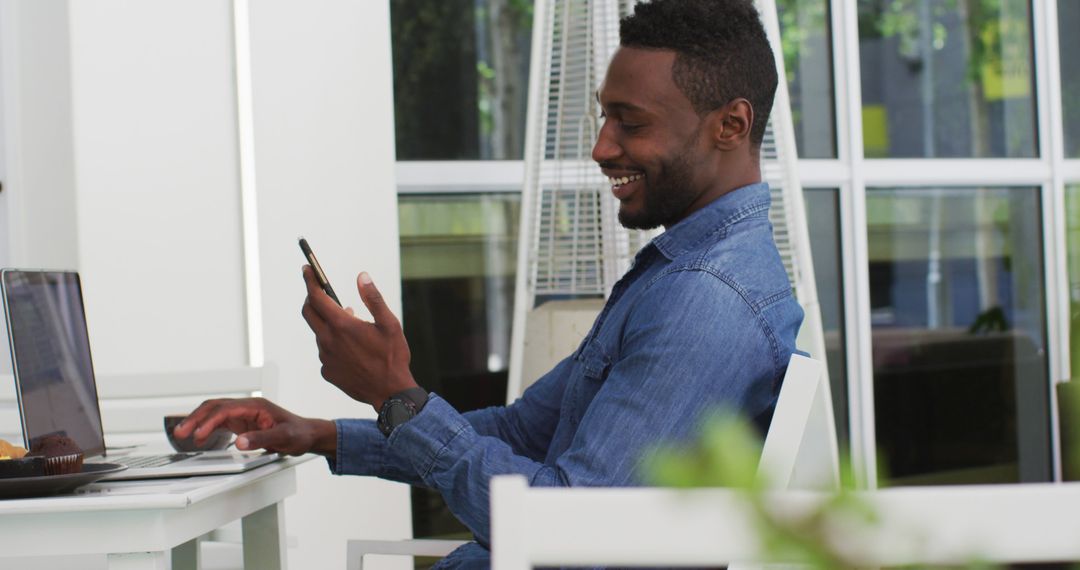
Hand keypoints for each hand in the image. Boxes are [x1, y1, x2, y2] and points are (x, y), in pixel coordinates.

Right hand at [172, 397, 336, 457]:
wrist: (306, 434)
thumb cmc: (298, 433)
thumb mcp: (283, 437)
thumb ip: (261, 439)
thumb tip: (240, 443)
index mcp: (255, 406)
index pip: (225, 409)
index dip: (209, 421)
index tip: (199, 434)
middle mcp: (247, 407)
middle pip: (215, 407)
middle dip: (196, 418)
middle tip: (181, 431)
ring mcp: (243, 414)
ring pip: (214, 413)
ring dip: (198, 421)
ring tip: (182, 433)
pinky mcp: (242, 423)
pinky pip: (219, 422)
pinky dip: (207, 427)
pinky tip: (199, 437)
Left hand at [301, 266, 417, 409]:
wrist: (390, 393)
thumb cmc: (393, 357)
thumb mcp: (389, 323)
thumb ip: (373, 298)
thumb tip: (362, 277)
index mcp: (343, 326)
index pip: (317, 297)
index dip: (310, 281)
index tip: (307, 270)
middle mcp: (329, 340)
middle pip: (309, 313)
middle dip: (312, 298)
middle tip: (321, 292)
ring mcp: (326, 358)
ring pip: (319, 334)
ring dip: (328, 325)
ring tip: (349, 326)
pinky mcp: (327, 372)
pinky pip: (325, 352)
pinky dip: (333, 344)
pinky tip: (351, 349)